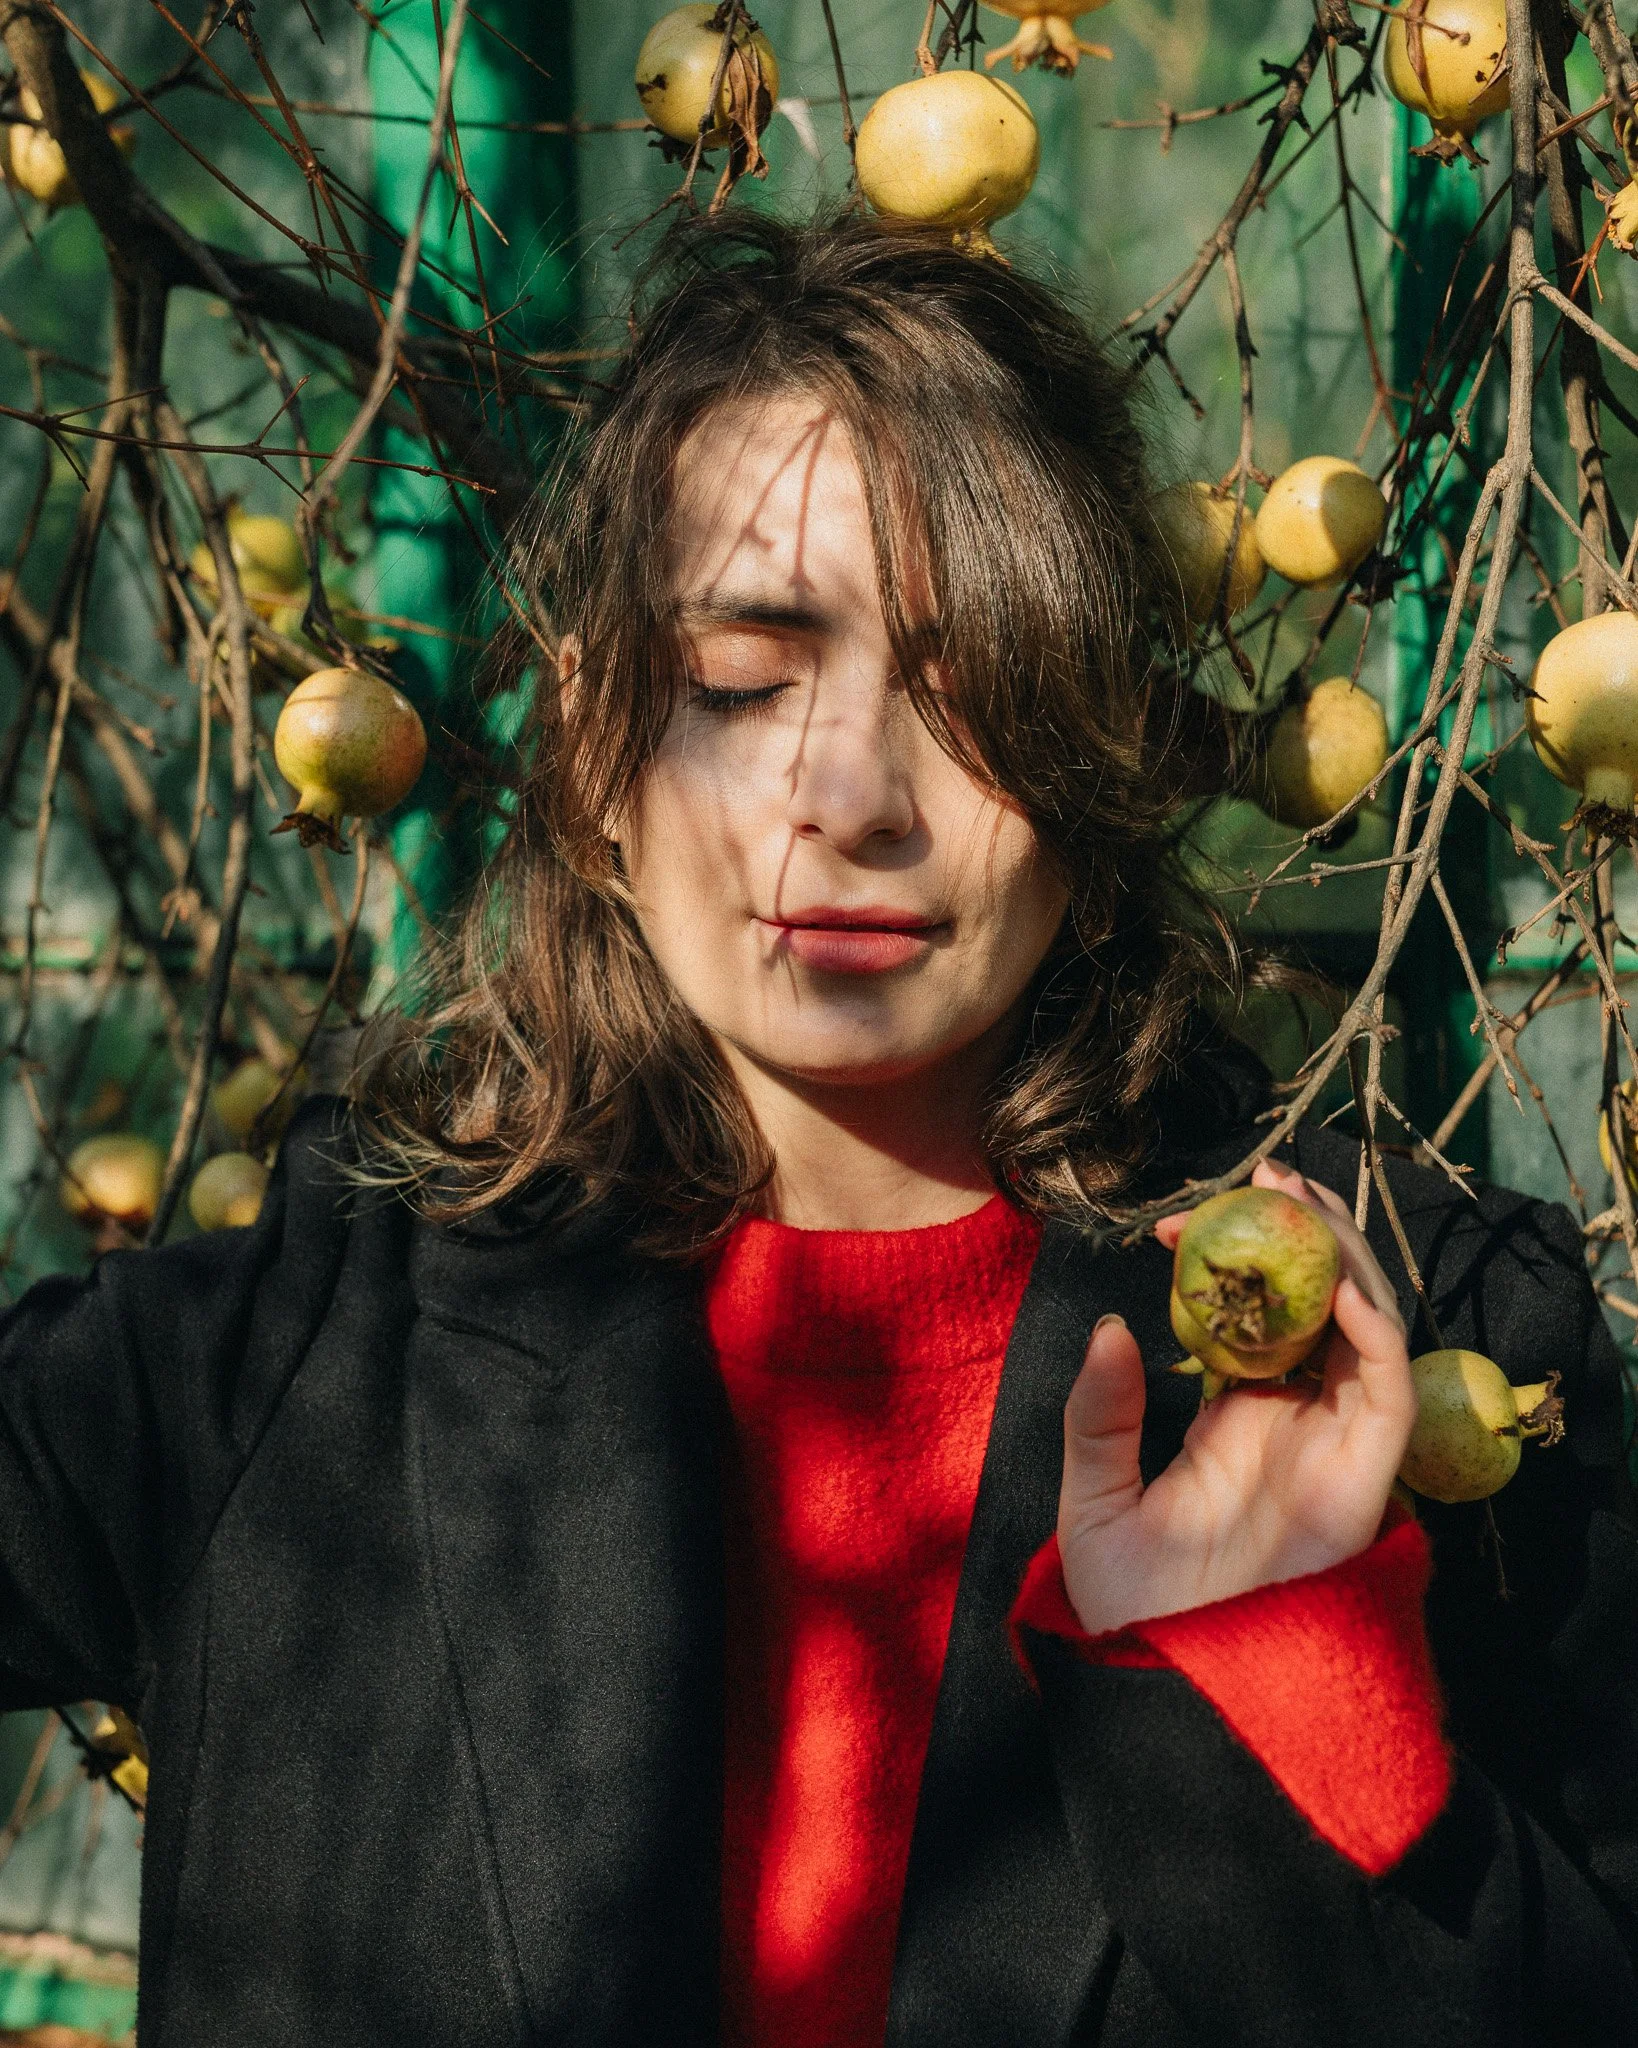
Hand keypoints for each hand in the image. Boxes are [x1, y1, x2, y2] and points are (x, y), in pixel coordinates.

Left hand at [1058, 1158, 1414, 1636]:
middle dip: (1299, 1235)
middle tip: (1264, 1173)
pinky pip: (1383, 1391)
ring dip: (1341, 1259)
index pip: (1249, 1317)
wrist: (1167, 1683)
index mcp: (1231, 1418)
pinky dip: (1371, 1331)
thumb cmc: (1128, 1606)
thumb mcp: (1091, 1498)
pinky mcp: (1364, 1479)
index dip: (1224, 1263)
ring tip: (1298, 1199)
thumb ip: (1097, 1416)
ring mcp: (1330, 1447)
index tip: (1171, 1225)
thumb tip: (1109, 1325)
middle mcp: (1290, 1422)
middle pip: (1316, 1307)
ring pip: (1360, 1330)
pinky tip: (1334, 1286)